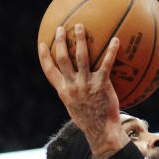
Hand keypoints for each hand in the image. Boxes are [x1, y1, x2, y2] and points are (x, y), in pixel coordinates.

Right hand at [38, 24, 124, 151]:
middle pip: (62, 58)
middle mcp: (72, 85)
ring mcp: (86, 84)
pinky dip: (111, 51)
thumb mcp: (75, 108)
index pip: (49, 70)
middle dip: (60, 41)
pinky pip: (106, 64)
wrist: (101, 131)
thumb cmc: (91, 121)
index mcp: (63, 91)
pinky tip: (116, 40)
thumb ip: (73, 95)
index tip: (42, 44)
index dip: (44, 56)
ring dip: (80, 40)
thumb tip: (75, 89)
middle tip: (61, 28)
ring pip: (80, 57)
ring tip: (81, 26)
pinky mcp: (101, 85)